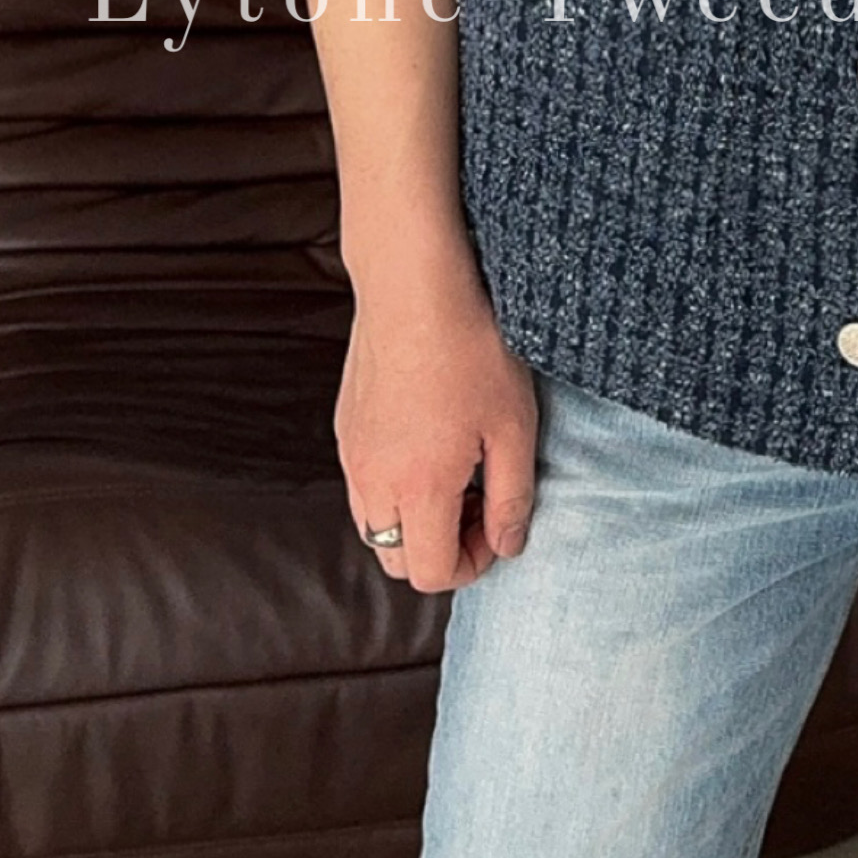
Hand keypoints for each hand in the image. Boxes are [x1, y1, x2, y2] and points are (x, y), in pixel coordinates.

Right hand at [335, 261, 539, 593]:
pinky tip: (428, 442)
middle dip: (441, 548)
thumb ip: (513, 497)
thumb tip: (507, 547)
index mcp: (418, 488)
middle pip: (396, 560)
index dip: (473, 564)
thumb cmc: (472, 348)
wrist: (414, 285)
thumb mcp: (513, 426)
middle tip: (480, 502)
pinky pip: (363, 485)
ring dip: (413, 521)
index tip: (498, 523)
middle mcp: (372, 481)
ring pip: (373, 526)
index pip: (432, 573)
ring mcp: (352, 454)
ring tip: (455, 472)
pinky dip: (393, 488)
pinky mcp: (345, 428)